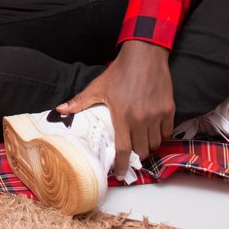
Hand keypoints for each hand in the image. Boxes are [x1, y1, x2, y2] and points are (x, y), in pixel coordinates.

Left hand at [57, 40, 174, 177]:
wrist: (144, 54)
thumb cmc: (120, 71)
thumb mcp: (98, 86)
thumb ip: (80, 101)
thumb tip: (60, 110)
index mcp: (122, 116)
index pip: (123, 150)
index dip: (120, 165)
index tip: (119, 173)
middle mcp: (141, 119)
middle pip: (141, 151)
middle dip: (135, 155)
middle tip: (130, 152)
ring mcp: (157, 115)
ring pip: (155, 144)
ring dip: (148, 146)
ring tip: (141, 141)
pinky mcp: (169, 110)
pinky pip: (167, 133)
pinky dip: (161, 135)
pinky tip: (153, 130)